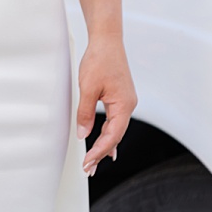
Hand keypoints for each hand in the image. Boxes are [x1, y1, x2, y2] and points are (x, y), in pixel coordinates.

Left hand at [76, 35, 135, 174]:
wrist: (107, 41)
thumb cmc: (99, 61)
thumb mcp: (87, 89)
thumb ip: (85, 113)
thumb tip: (83, 134)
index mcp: (124, 105)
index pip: (112, 135)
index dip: (99, 151)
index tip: (87, 163)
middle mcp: (128, 105)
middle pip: (115, 136)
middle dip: (101, 153)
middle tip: (88, 169)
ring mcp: (125, 102)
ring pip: (115, 130)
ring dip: (104, 145)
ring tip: (94, 162)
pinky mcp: (120, 97)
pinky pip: (115, 121)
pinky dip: (108, 134)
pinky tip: (105, 145)